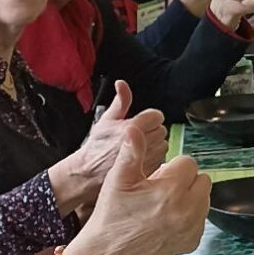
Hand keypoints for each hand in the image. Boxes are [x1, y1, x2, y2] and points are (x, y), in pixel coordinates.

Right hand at [49, 82, 166, 215]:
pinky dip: (154, 156)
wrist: (90, 171)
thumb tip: (122, 83)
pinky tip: (141, 157)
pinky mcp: (150, 169)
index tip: (141, 121)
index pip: (156, 116)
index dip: (149, 117)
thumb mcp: (107, 119)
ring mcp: (148, 157)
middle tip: (138, 134)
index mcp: (133, 127)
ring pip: (163, 143)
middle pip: (161, 129)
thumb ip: (121, 100)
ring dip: (154, 143)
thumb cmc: (98, 145)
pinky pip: (161, 157)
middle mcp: (142, 142)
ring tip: (139, 146)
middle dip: (151, 130)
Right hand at [70, 144, 210, 254]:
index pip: (188, 162)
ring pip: (204, 198)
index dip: (171, 167)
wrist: (107, 253)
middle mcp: (186, 210)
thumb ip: (131, 152)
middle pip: (201, 178)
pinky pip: (201, 218)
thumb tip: (134, 129)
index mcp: (170, 190)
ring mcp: (191, 228)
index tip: (157, 177)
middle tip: (160, 190)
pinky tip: (166, 219)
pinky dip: (189, 216)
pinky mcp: (192, 241)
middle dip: (184, 180)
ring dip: (189, 197)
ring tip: (162, 205)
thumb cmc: (111, 216)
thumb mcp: (118, 179)